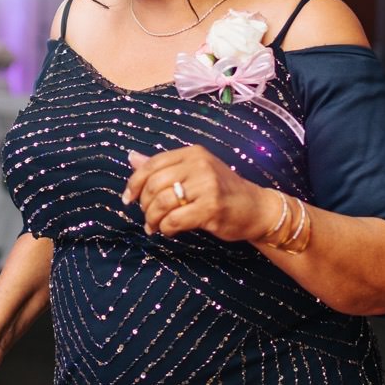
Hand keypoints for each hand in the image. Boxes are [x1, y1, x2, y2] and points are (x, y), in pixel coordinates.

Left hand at [122, 147, 269, 242]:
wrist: (256, 209)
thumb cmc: (222, 191)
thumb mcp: (194, 172)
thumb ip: (164, 167)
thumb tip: (132, 158)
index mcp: (193, 153)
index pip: (153, 164)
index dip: (135, 183)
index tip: (128, 199)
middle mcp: (200, 165)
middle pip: (154, 184)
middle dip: (144, 205)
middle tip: (147, 217)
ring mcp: (207, 186)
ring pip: (162, 203)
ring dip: (153, 219)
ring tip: (155, 227)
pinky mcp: (211, 208)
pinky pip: (175, 219)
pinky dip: (166, 228)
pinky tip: (170, 230)